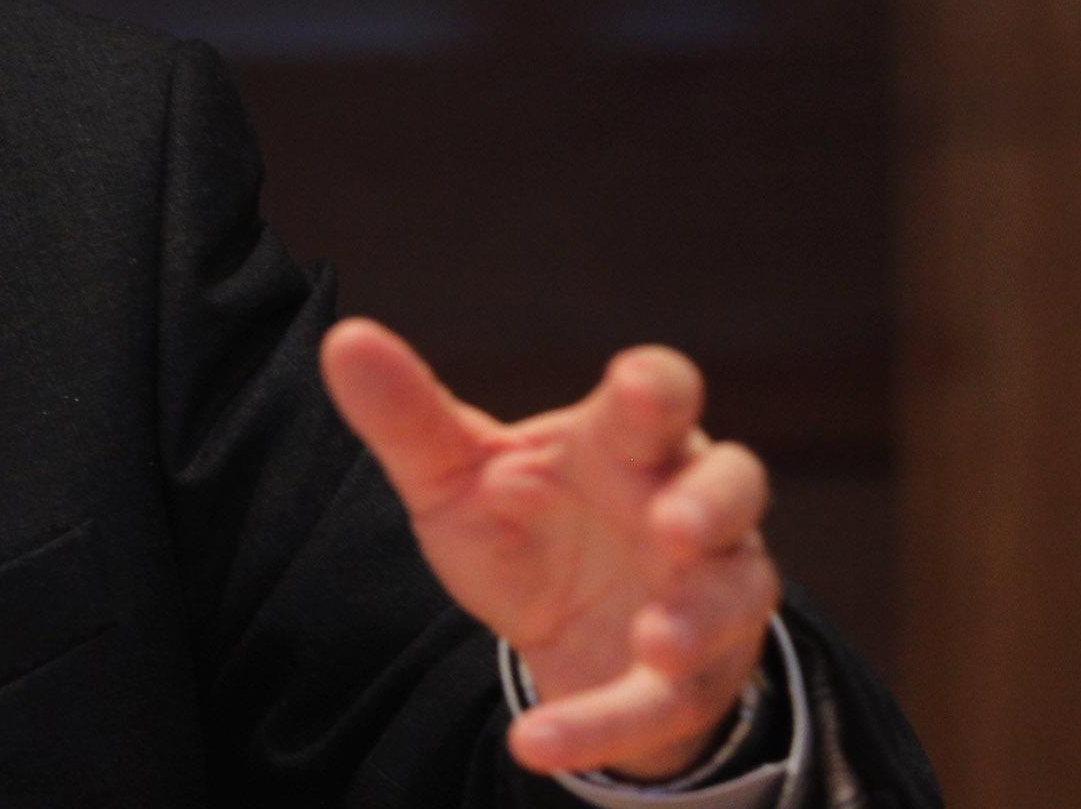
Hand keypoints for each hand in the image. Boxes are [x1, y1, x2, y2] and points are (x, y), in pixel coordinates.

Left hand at [319, 321, 777, 781]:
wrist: (562, 636)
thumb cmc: (524, 526)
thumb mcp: (457, 476)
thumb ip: (409, 416)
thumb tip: (345, 339)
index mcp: (625, 441)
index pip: (660, 393)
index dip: (655, 388)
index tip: (634, 385)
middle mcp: (683, 503)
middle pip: (734, 483)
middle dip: (712, 501)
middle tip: (674, 521)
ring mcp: (707, 590)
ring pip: (735, 595)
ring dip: (698, 617)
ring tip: (655, 640)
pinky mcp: (692, 679)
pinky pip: (661, 704)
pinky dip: (602, 725)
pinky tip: (537, 741)